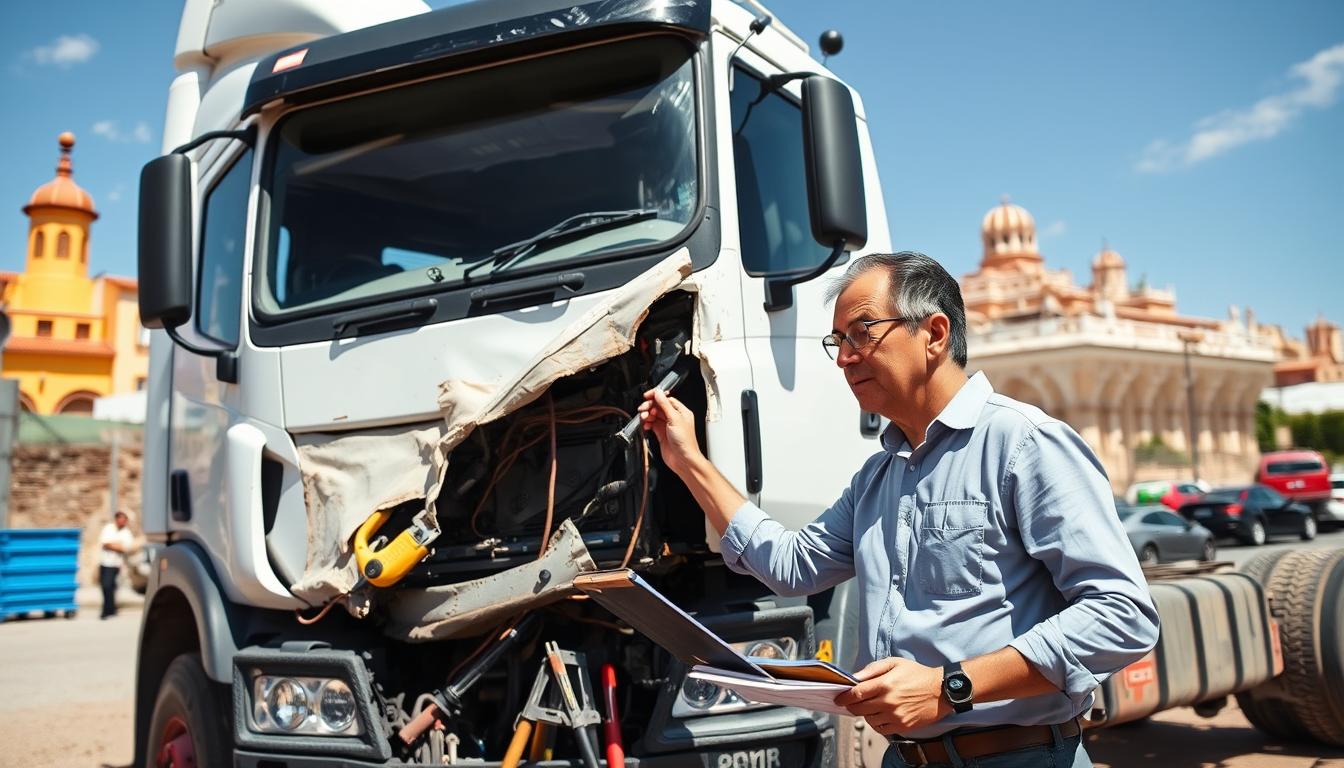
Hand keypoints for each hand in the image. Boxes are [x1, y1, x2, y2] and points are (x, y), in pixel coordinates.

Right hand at [636, 387, 702, 477]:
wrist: (683, 459)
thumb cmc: (685, 441)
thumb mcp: (674, 419)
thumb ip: (665, 405)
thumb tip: (658, 393)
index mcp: (681, 411)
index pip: (666, 398)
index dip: (656, 396)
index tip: (647, 396)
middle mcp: (674, 417)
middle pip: (658, 406)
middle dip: (649, 406)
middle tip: (643, 409)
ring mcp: (667, 426)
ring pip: (654, 415)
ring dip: (647, 415)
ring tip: (644, 417)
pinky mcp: (661, 434)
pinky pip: (652, 425)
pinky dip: (647, 423)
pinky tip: (645, 425)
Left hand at [833, 657, 951, 736]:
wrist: (941, 691)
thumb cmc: (917, 674)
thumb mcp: (894, 663)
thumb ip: (872, 669)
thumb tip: (854, 677)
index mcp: (885, 684)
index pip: (856, 693)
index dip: (844, 697)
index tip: (838, 698)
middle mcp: (888, 702)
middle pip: (859, 708)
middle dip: (851, 705)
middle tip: (851, 702)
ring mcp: (895, 716)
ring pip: (868, 720)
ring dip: (864, 714)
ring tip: (869, 706)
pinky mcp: (902, 726)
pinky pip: (880, 729)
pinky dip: (875, 723)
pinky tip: (879, 715)